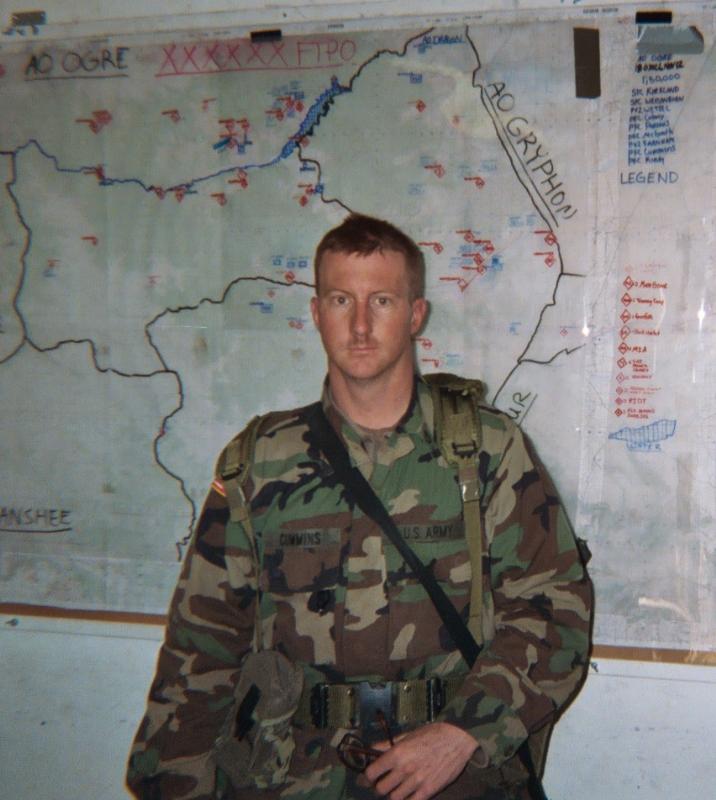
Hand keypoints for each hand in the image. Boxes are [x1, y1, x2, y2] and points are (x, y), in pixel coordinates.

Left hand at [362, 722, 478, 799]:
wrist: (456, 739)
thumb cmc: (431, 734)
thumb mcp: (407, 735)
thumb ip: (387, 744)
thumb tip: (371, 749)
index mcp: (397, 753)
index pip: (372, 773)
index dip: (367, 777)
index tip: (368, 777)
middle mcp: (404, 769)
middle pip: (381, 789)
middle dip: (379, 787)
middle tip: (383, 783)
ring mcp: (416, 782)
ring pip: (394, 798)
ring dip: (392, 794)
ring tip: (396, 788)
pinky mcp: (429, 791)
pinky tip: (408, 795)